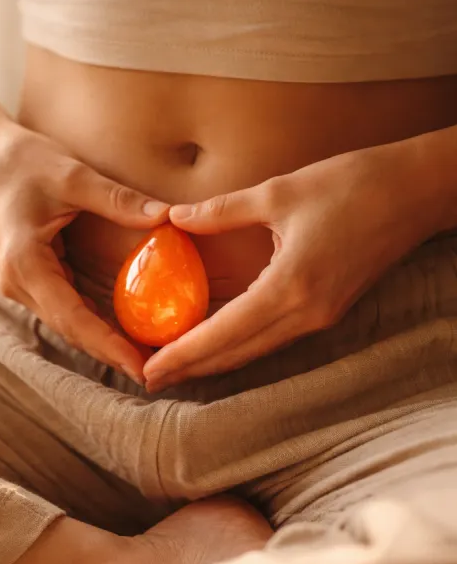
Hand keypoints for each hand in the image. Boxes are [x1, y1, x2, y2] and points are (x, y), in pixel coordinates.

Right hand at [0, 119, 168, 382]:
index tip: (140, 366)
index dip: (107, 345)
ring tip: (144, 359)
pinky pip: (64, 308)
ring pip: (67, 323)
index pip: (72, 317)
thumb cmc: (24, 160)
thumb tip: (166, 216)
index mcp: (24, 263)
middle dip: (110, 353)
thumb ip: (118, 199)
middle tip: (154, 372)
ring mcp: (21, 283)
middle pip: (70, 329)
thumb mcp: (73, 175)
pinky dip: (93, 322)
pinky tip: (123, 331)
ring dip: (103, 342)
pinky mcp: (30, 278)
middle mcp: (18, 282)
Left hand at [144, 141, 439, 390]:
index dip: (183, 355)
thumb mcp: (279, 192)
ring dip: (215, 361)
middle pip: (238, 354)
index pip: (224, 333)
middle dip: (191, 369)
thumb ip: (222, 211)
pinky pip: (275, 338)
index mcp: (291, 288)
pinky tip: (218, 341)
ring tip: (175, 366)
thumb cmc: (351, 184)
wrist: (416, 191)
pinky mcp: (329, 310)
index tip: (148, 370)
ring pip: (257, 351)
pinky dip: (240, 345)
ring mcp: (321, 317)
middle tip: (149, 379)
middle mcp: (307, 313)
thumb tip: (174, 218)